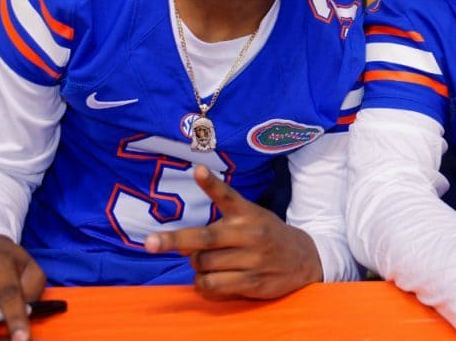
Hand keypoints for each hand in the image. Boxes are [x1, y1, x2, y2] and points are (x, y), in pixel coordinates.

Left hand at [144, 165, 322, 299]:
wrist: (305, 259)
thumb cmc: (268, 236)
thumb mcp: (252, 219)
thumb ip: (220, 225)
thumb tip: (182, 246)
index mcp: (248, 214)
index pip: (228, 196)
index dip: (212, 185)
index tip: (199, 171)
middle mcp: (250, 234)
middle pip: (205, 239)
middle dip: (175, 241)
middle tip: (150, 243)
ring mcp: (252, 260)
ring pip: (204, 265)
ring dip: (196, 266)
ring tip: (207, 264)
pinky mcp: (253, 282)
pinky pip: (214, 285)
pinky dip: (203, 284)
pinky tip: (209, 279)